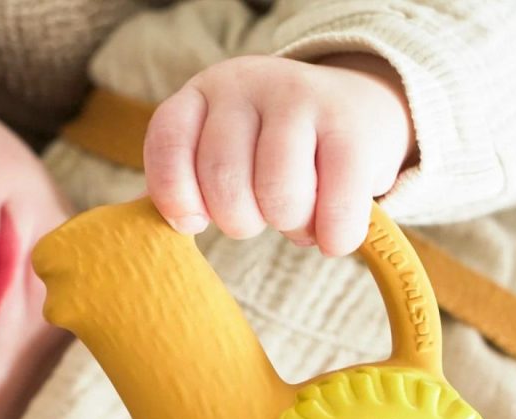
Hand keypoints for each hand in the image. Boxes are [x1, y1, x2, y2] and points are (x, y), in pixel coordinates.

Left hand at [144, 54, 416, 254]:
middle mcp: (247, 84)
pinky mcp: (353, 127)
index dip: (176, 197)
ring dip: (290, 226)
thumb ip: (183, 185)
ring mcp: (301, 99)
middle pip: (224, 180)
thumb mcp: (217, 153)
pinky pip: (337, 205)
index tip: (195, 221)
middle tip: (260, 216)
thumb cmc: (268, 153)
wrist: (356, 112)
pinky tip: (333, 236)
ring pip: (278, 195)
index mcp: (201, 94)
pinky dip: (334, 236)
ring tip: (299, 216)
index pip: (168, 144)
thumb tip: (160, 223)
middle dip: (240, 221)